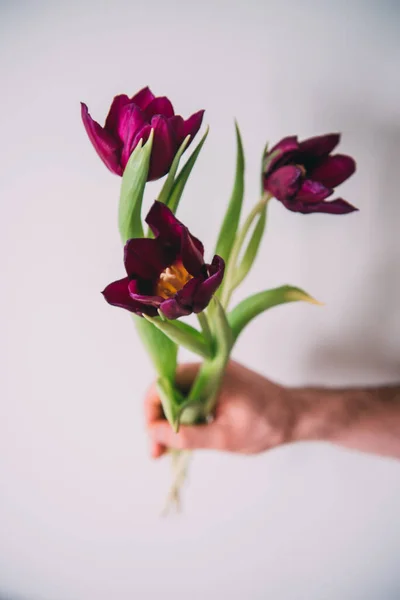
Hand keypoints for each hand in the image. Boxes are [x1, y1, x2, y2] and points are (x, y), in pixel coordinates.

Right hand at [145, 360, 295, 456]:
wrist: (296, 415)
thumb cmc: (266, 425)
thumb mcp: (224, 438)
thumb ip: (188, 436)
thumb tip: (153, 434)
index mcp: (208, 373)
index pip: (163, 383)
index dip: (151, 412)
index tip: (153, 441)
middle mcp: (206, 367)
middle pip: (166, 388)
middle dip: (157, 420)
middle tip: (158, 452)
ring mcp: (211, 373)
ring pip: (177, 394)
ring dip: (170, 419)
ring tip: (168, 449)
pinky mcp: (216, 382)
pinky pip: (190, 395)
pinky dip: (184, 415)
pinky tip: (185, 436)